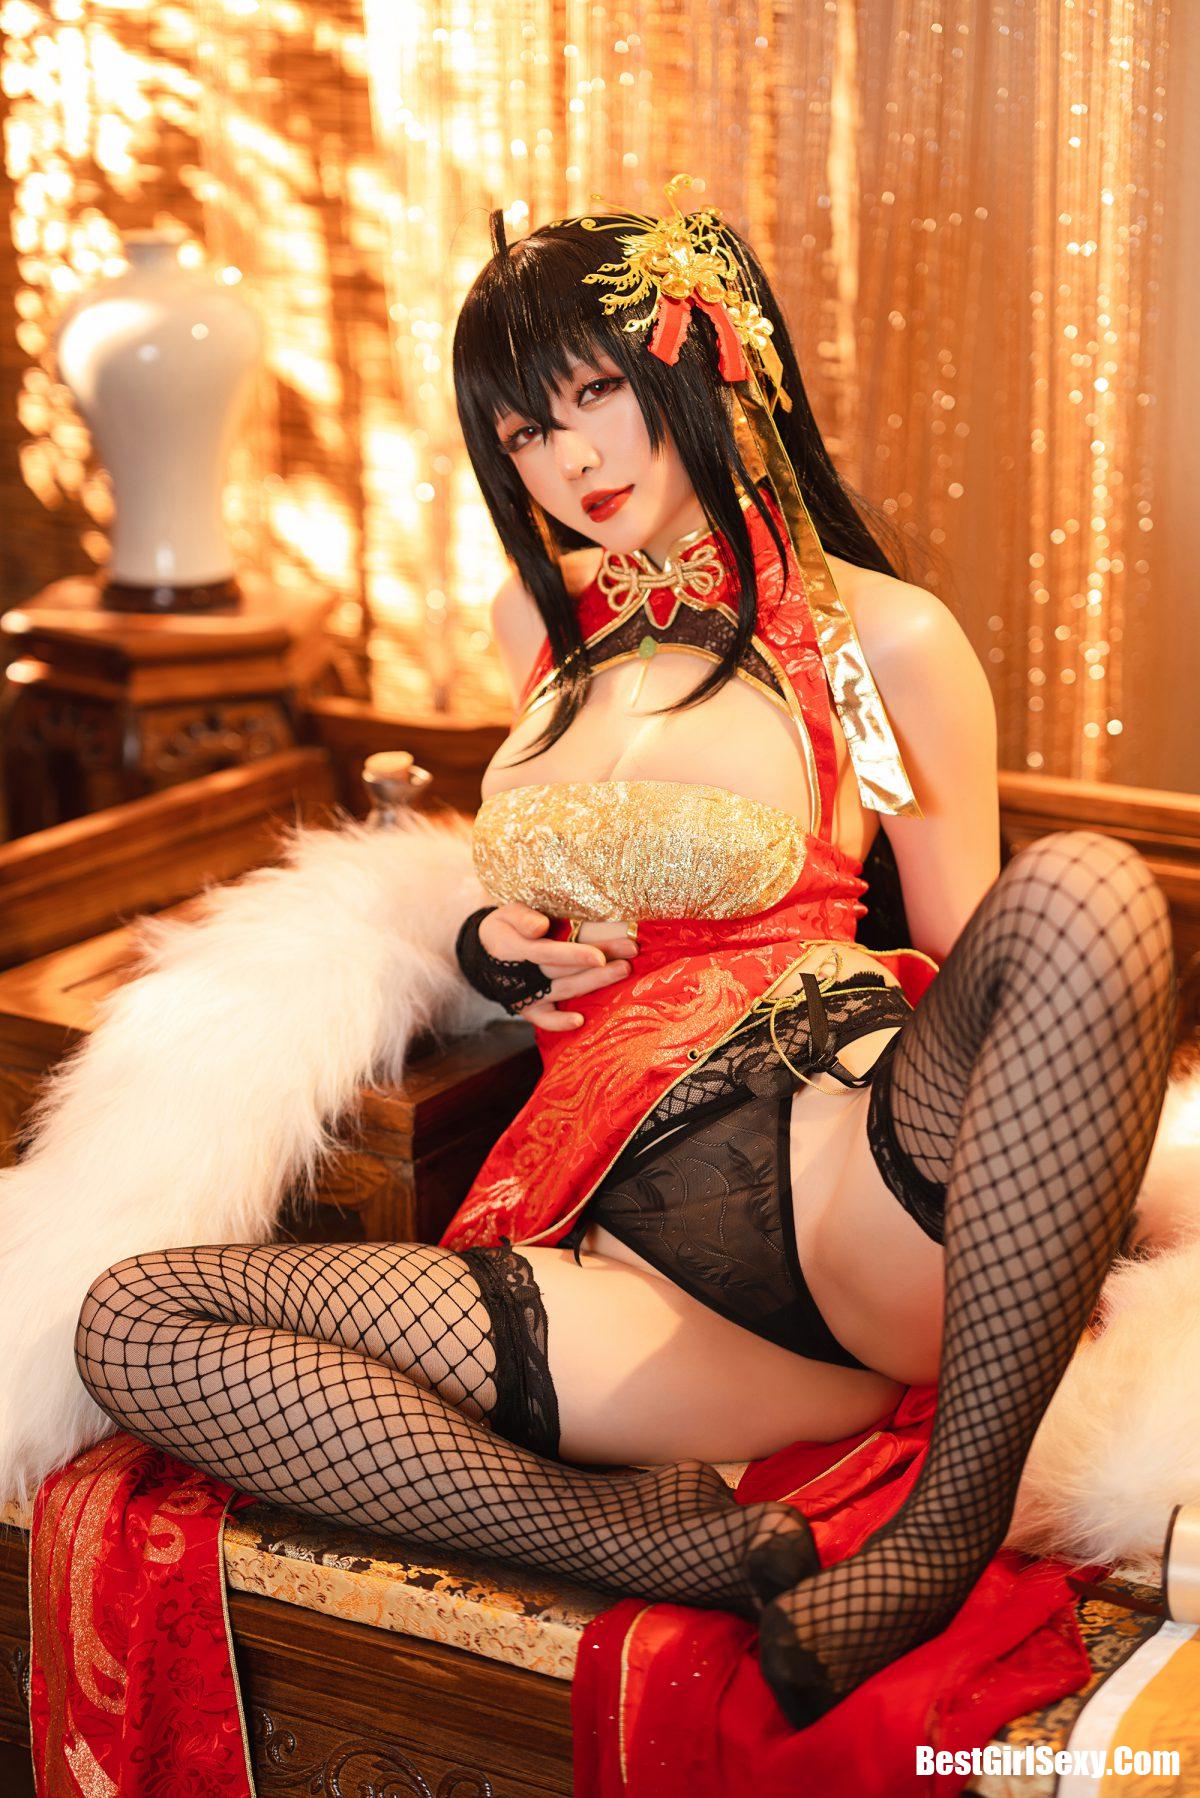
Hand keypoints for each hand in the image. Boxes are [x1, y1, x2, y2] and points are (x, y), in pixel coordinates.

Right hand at [479, 904, 637, 1030]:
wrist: (483, 955)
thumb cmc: (504, 928)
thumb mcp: (506, 914)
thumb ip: (522, 918)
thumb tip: (541, 926)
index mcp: (515, 949)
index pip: (549, 953)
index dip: (574, 956)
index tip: (600, 956)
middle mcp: (523, 976)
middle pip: (565, 971)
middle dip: (599, 963)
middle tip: (630, 952)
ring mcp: (527, 995)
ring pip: (565, 990)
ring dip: (595, 982)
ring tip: (624, 970)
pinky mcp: (530, 1010)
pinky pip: (546, 1020)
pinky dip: (561, 1023)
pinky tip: (581, 1020)